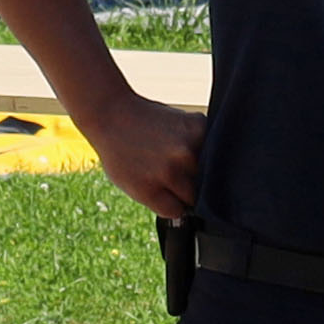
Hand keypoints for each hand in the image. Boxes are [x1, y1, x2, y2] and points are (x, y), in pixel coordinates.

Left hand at [85, 93, 203, 219]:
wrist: (112, 113)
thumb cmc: (119, 152)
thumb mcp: (130, 186)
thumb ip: (159, 199)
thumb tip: (188, 207)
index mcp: (150, 190)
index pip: (178, 210)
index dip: (174, 202)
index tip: (169, 192)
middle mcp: (169, 171)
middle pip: (196, 193)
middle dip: (187, 186)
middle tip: (171, 169)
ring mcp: (186, 149)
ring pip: (208, 172)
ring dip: (197, 166)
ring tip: (176, 153)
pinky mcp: (198, 127)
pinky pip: (212, 145)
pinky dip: (202, 144)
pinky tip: (183, 138)